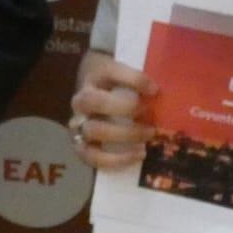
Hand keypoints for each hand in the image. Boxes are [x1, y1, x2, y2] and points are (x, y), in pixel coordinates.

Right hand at [68, 53, 157, 169]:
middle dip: (126, 109)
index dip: (134, 81)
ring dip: (123, 136)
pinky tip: (136, 156)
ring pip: (92, 131)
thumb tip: (154, 91)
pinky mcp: (79, 145)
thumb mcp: (122, 72)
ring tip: (147, 139)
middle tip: (150, 115)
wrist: (88, 93)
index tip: (154, 90)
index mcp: (93, 78)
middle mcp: (80, 101)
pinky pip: (91, 156)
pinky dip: (114, 160)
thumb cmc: (110, 83)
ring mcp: (77, 124)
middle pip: (95, 103)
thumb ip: (137, 78)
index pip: (110, 73)